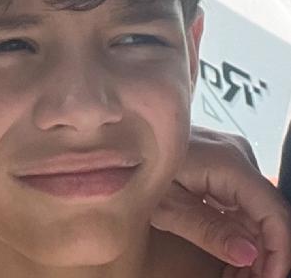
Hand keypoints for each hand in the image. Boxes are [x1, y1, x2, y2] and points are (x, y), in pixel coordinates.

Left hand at [151, 126, 290, 277]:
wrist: (127, 138)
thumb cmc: (139, 165)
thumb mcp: (168, 206)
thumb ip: (208, 230)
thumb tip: (248, 255)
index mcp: (228, 162)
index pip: (274, 211)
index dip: (279, 252)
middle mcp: (239, 155)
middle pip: (268, 214)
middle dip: (263, 256)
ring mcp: (233, 159)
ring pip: (259, 212)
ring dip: (253, 248)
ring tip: (235, 277)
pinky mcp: (225, 166)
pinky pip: (243, 204)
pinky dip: (240, 232)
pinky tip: (231, 258)